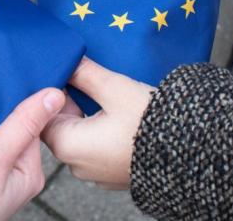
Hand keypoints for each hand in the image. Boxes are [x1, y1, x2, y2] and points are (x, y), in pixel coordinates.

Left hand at [42, 59, 152, 190]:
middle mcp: (76, 164)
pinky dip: (97, 127)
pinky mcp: (112, 172)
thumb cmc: (149, 122)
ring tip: (99, 89)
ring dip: (84, 112)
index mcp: (68, 146)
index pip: (41, 115)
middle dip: (68, 99)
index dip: (50, 90)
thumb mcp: (113, 87)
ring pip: (78, 133)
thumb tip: (68, 59)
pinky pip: (94, 145)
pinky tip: (112, 111)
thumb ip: (84, 72)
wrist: (191, 153)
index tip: (62, 70)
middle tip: (81, 74)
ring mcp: (95, 171)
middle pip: (59, 124)